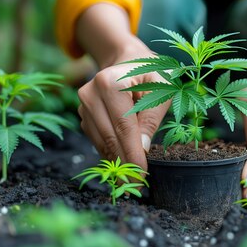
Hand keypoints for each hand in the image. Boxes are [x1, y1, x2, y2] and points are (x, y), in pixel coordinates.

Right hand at [77, 38, 168, 169]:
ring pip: (101, 141)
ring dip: (116, 162)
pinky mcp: (83, 115)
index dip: (132, 154)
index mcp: (111, 82)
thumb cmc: (152, 73)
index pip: (123, 126)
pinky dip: (110, 153)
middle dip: (124, 163)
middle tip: (136, 186)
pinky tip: (122, 164)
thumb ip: (153, 117)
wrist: (129, 60)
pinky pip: (97, 139)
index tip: (141, 176)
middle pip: (109, 136)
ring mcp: (83, 104)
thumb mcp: (163, 89)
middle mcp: (91, 92)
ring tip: (131, 181)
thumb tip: (142, 149)